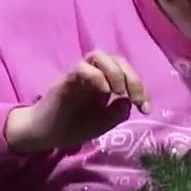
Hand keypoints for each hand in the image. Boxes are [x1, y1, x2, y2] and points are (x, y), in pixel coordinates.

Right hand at [3, 50, 149, 151]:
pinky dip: (96, 76)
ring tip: (118, 92)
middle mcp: (94, 74)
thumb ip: (117, 113)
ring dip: (115, 71)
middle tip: (136, 99)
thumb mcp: (102, 124)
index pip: (126, 72)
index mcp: (105, 83)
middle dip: (132, 77)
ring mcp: (79, 75)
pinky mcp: (66, 79)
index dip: (140, 87)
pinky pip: (81, 67)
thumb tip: (129, 101)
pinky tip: (104, 92)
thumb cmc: (72, 127)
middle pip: (116, 59)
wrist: (45, 134)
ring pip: (99, 55)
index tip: (145, 109)